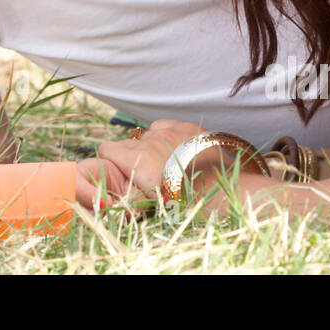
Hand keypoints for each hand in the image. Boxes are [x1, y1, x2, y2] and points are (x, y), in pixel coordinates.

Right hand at [76, 120, 209, 208]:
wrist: (223, 191)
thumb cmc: (186, 204)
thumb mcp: (150, 202)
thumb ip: (130, 188)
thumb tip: (115, 189)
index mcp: (136, 160)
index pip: (106, 148)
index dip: (112, 160)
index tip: (122, 171)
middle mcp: (149, 141)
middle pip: (127, 142)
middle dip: (131, 155)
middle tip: (147, 173)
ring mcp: (169, 131)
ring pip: (147, 133)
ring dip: (150, 145)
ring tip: (166, 163)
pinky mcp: (187, 126)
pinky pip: (165, 125)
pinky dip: (166, 135)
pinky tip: (177, 150)